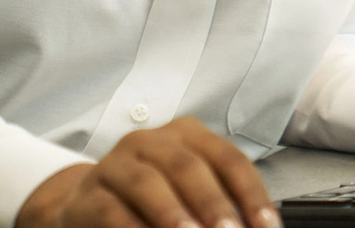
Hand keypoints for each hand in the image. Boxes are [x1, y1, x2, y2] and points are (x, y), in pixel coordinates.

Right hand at [15, 117, 279, 227]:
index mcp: (186, 135)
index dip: (252, 194)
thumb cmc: (152, 199)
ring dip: (173, 214)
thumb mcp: (189, 193)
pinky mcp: (89, 195)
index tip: (268, 227)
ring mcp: (116, 164)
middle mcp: (151, 141)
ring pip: (147, 183)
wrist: (87, 204)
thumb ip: (219, 206)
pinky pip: (112, 211)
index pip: (228, 159)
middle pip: (189, 167)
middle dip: (214, 203)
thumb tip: (252, 227)